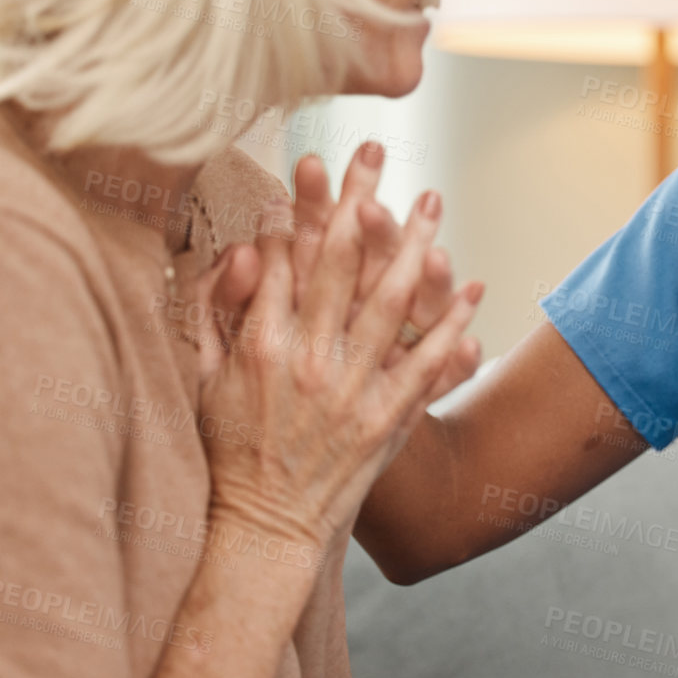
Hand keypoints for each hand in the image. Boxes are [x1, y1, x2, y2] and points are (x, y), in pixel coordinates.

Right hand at [184, 181, 480, 554]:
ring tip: (432, 200)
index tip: (314, 163)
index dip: (299, 207)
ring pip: (390, 299)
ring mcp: (350, 388)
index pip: (283, 258)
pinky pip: (427, 359)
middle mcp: (307, 359)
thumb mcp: (205, 377)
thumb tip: (241, 251)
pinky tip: (472, 286)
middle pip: (339, 261)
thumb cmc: (232, 448)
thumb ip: (217, 311)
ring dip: (414, 243)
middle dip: (357, 199)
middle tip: (376, 151)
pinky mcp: (386, 417)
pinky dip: (453, 322)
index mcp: (260, 345)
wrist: (266, 526)